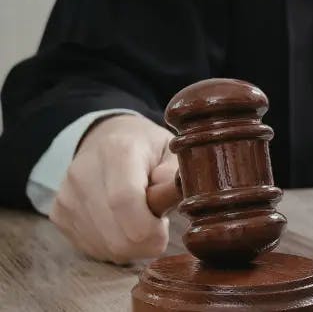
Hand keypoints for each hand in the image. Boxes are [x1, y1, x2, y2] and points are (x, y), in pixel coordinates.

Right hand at [50, 115, 179, 263]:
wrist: (106, 140)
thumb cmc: (147, 150)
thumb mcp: (171, 152)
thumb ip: (175, 174)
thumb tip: (177, 191)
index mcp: (116, 152)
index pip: (124, 202)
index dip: (150, 229)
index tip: (165, 229)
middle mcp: (84, 173)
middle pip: (116, 236)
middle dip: (146, 243)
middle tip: (158, 227)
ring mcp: (68, 196)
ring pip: (106, 248)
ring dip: (132, 246)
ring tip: (140, 221)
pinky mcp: (59, 214)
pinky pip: (93, 249)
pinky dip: (114, 247)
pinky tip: (121, 225)